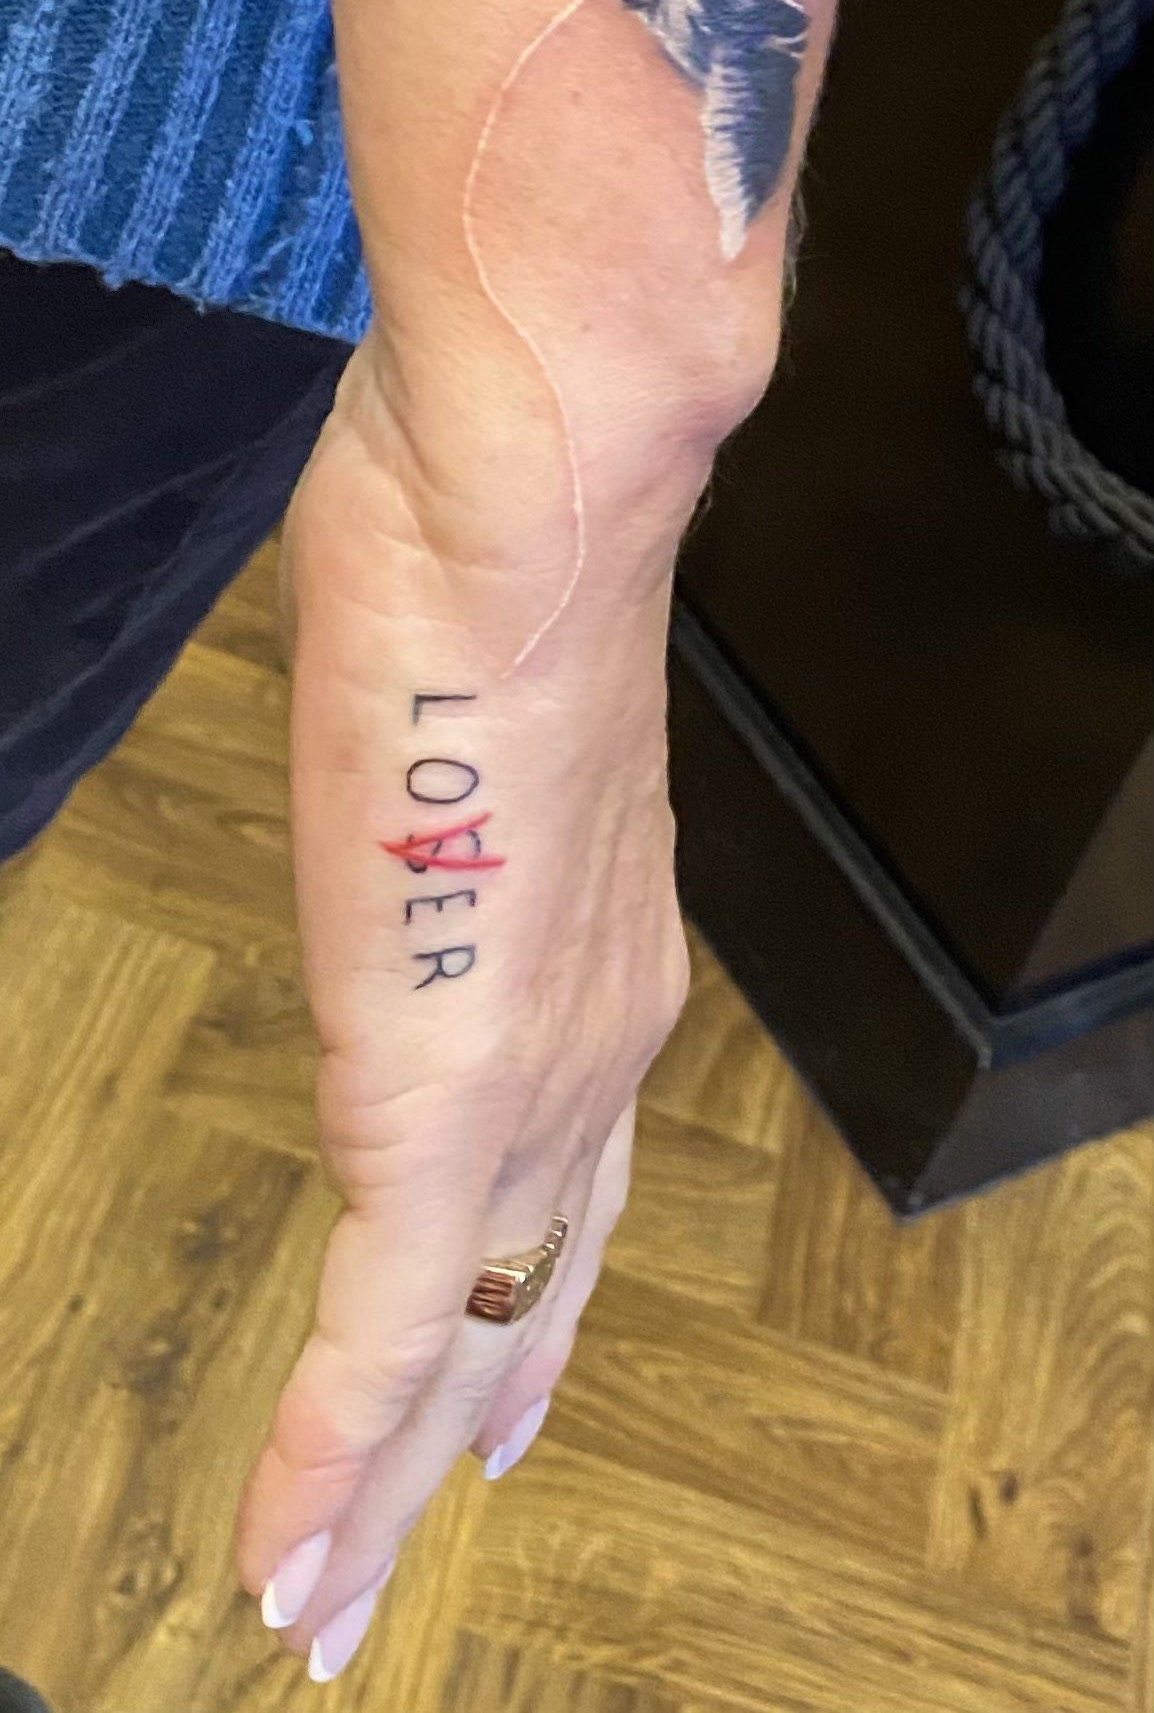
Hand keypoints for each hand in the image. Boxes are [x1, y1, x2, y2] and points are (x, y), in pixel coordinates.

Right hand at [235, 333, 691, 1678]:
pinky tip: (280, 1557)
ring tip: (314, 1595)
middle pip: (533, 1286)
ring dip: (375, 1483)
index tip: (482, 1385)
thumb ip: (446, 790)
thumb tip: (407, 769)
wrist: (529, 499)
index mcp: (605, 953)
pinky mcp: (441, 1097)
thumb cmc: (484, 555)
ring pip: (456, 1338)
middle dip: (461, 1424)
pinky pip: (385, 1325)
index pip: (569, 1179)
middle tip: (397, 1545)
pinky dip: (329, 1458)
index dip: (518, 1297)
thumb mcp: (465, 709)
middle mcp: (600, 1040)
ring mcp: (531, 1081)